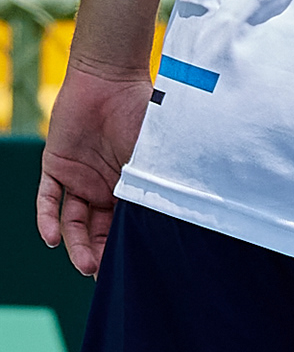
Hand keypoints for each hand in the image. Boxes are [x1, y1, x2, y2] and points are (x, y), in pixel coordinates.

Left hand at [36, 57, 152, 276]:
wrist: (110, 79)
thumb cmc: (143, 110)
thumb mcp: (156, 152)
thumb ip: (161, 178)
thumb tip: (187, 209)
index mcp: (129, 183)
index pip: (123, 223)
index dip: (123, 245)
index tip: (128, 267)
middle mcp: (102, 186)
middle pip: (97, 228)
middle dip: (98, 252)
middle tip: (100, 272)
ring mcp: (78, 177)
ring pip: (72, 220)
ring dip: (76, 243)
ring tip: (83, 263)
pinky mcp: (55, 166)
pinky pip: (48, 199)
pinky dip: (48, 219)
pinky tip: (53, 238)